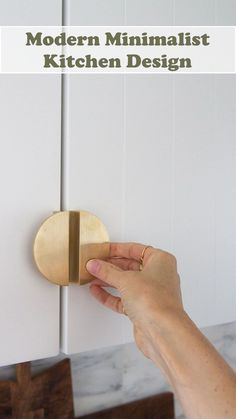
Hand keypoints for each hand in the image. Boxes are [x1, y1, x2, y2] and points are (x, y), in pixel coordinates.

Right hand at [86, 243, 182, 360]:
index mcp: (161, 261)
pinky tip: (97, 291)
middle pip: (130, 266)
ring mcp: (151, 293)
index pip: (136, 249)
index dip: (117, 249)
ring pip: (127, 283)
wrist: (162, 330)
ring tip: (93, 275)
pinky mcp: (143, 309)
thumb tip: (96, 265)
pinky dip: (110, 295)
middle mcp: (159, 276)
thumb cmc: (155, 301)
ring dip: (109, 280)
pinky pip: (124, 299)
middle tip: (95, 263)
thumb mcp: (125, 279)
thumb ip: (107, 271)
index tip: (103, 250)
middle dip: (111, 266)